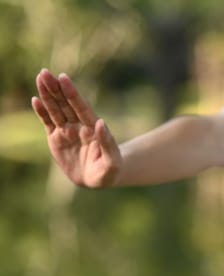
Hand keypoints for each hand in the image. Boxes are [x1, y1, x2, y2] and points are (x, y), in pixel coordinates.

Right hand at [32, 69, 121, 187]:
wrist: (98, 179)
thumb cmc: (109, 170)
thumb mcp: (112, 160)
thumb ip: (108, 142)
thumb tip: (100, 122)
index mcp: (92, 128)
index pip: (81, 107)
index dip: (72, 93)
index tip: (64, 78)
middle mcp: (79, 126)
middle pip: (66, 104)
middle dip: (56, 89)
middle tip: (45, 73)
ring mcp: (67, 131)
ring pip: (55, 110)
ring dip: (47, 95)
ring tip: (40, 78)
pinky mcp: (56, 139)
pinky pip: (48, 123)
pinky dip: (42, 112)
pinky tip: (36, 100)